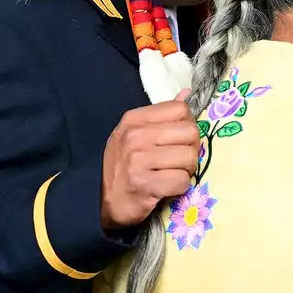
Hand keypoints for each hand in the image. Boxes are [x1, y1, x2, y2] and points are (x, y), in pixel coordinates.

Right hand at [100, 91, 198, 228]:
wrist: (101, 199)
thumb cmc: (123, 165)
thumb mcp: (136, 133)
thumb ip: (162, 115)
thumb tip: (186, 93)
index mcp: (134, 119)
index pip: (180, 110)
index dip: (187, 126)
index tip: (178, 140)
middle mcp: (135, 136)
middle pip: (191, 133)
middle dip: (191, 150)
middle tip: (178, 161)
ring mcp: (138, 160)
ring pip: (190, 158)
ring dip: (186, 170)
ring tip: (170, 174)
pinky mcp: (144, 184)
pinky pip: (182, 181)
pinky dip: (179, 187)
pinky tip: (165, 188)